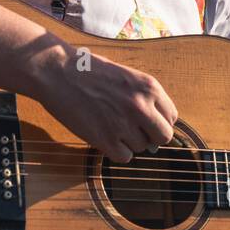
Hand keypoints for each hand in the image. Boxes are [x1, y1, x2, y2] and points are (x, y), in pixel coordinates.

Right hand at [31, 42, 177, 162]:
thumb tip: (155, 126)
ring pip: (142, 147)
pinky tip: (104, 135)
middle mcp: (141, 106)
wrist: (58, 72)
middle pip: (164, 136)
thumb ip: (145, 98)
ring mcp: (124, 124)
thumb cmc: (90, 71)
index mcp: (149, 87)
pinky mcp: (105, 140)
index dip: (159, 121)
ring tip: (110, 125)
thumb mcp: (127, 76)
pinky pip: (124, 157)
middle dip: (151, 136)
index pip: (171, 116)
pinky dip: (115, 151)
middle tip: (134, 130)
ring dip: (129, 141)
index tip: (147, 122)